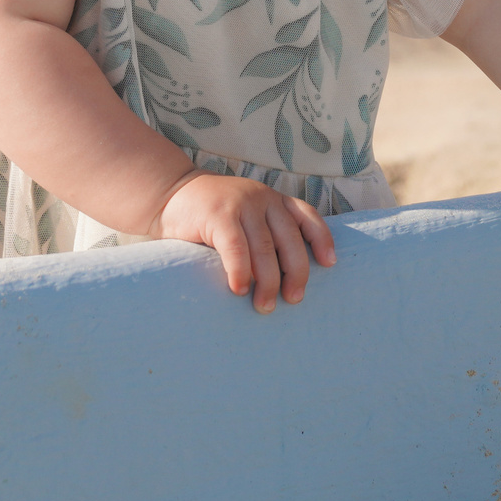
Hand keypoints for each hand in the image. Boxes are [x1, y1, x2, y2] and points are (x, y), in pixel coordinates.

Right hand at [153, 170, 336, 312]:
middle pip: (290, 239)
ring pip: (264, 247)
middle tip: (293, 299)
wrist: (170, 195)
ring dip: (268, 281)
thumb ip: (264, 235)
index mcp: (274, 200)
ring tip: (265, 306)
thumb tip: (284, 280)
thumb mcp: (246, 218)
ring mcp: (242, 204)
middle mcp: (263, 199)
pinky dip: (241, 271)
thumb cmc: (212, 217)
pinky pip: (236, 247)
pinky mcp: (218, 214)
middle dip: (295, 272)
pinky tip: (239, 289)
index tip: (329, 264)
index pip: (307, 217)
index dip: (321, 239)